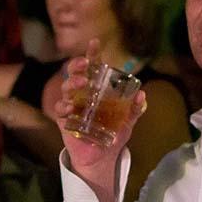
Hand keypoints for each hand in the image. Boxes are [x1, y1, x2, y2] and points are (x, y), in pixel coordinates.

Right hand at [56, 39, 146, 173]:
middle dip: (77, 65)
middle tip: (85, 64)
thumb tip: (142, 95)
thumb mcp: (128, 122)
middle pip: (75, 74)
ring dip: (72, 82)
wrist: (103, 158)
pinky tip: (70, 106)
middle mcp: (83, 95)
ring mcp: (72, 106)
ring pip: (66, 88)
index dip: (92, 55)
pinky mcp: (64, 120)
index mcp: (97, 90)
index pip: (93, 68)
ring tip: (82, 83)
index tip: (94, 43)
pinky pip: (60, 109)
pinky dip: (63, 106)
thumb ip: (134, 109)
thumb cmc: (114, 135)